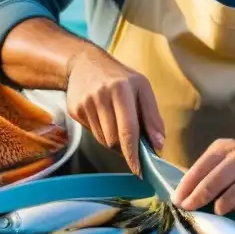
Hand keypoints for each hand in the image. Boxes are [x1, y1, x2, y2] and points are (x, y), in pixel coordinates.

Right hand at [66, 46, 165, 175]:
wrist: (85, 63)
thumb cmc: (120, 78)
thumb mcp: (142, 88)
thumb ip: (152, 117)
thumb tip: (159, 145)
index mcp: (122, 89)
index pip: (128, 129)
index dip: (133, 153)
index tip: (139, 170)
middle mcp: (101, 96)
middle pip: (114, 139)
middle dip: (124, 147)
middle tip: (130, 142)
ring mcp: (85, 103)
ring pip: (103, 139)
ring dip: (113, 139)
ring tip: (115, 121)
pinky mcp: (74, 109)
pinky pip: (91, 133)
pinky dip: (101, 132)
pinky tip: (102, 116)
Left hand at [173, 137, 234, 215]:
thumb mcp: (222, 155)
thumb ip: (205, 170)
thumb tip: (183, 194)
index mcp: (225, 148)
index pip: (202, 167)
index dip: (187, 185)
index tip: (177, 200)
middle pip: (215, 181)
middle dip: (198, 198)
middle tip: (188, 209)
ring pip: (232, 196)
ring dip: (218, 207)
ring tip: (214, 211)